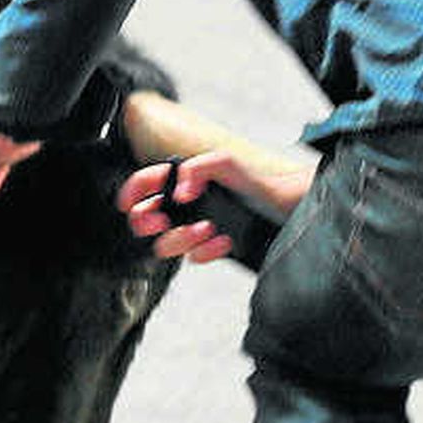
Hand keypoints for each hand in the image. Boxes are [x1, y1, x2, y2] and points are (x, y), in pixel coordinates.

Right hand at [115, 149, 310, 264]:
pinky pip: (194, 258)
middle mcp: (187, 206)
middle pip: (147, 218)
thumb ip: (199, 168)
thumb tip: (179, 192)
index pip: (147, 184)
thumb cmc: (261, 185)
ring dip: (181, 238)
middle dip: (149, 221)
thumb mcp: (228, 164)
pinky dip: (205, 252)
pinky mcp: (211, 249)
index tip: (129, 202)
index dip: (133, 192)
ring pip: (166, 243)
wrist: (293, 212)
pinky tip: (223, 241)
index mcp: (185, 181)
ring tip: (206, 230)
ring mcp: (197, 229)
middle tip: (163, 220)